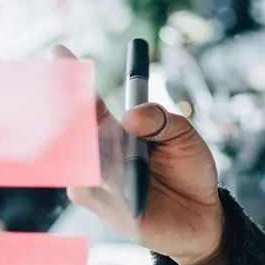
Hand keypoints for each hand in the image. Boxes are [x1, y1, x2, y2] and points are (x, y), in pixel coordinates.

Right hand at [56, 45, 226, 264]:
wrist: (204, 214)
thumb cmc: (190, 170)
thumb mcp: (185, 136)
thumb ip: (161, 119)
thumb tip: (131, 114)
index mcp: (119, 132)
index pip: (89, 103)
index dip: (72, 79)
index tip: (60, 50)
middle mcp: (102, 156)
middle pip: (75, 130)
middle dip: (73, 112)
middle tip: (86, 102)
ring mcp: (99, 183)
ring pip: (84, 159)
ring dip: (102, 149)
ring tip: (128, 151)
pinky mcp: (105, 210)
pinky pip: (94, 190)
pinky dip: (108, 179)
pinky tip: (124, 178)